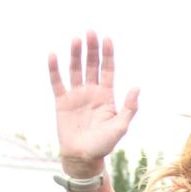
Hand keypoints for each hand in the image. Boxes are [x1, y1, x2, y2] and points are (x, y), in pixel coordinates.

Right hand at [48, 32, 139, 172]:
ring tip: (76, 40)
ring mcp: (76, 96)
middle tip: (90, 33)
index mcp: (106, 96)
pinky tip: (54, 56)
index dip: (107, 54)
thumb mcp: (120, 127)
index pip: (107, 70)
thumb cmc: (103, 145)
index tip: (106, 39)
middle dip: (92, 49)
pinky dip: (54, 69)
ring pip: (75, 70)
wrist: (82, 158)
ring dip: (76, 55)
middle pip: (92, 65)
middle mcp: (91, 92)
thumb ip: (129, 108)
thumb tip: (137, 88)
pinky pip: (57, 82)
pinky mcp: (62, 102)